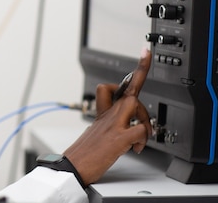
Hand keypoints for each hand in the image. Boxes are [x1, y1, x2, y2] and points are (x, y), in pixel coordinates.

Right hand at [63, 49, 151, 185]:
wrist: (72, 165)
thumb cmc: (84, 152)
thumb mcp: (96, 131)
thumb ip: (112, 122)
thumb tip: (131, 124)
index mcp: (103, 112)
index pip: (116, 83)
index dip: (136, 67)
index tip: (145, 50)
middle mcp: (108, 114)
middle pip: (131, 93)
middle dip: (143, 109)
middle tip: (144, 126)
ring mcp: (113, 124)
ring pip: (135, 105)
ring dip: (144, 122)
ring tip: (140, 140)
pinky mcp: (118, 138)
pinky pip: (140, 130)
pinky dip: (143, 139)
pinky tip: (137, 148)